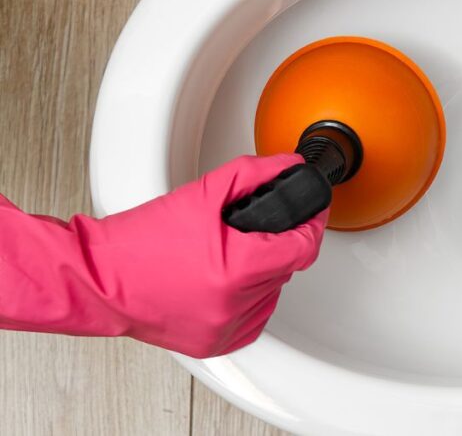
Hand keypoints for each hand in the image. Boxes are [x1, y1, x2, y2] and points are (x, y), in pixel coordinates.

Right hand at [0, 154, 325, 357]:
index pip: (304, 247)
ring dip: (260, 272)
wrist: (97, 280)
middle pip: (286, 267)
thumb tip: (289, 168)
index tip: (312, 211)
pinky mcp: (216, 345)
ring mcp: (226, 329)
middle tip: (246, 230)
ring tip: (225, 255)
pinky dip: (246, 299)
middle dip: (274, 244)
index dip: (311, 223)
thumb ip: (253, 176)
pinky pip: (253, 317)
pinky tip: (221, 281)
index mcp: (236, 269)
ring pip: (271, 292)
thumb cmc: (139, 242)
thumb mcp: (201, 193)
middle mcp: (235, 305)